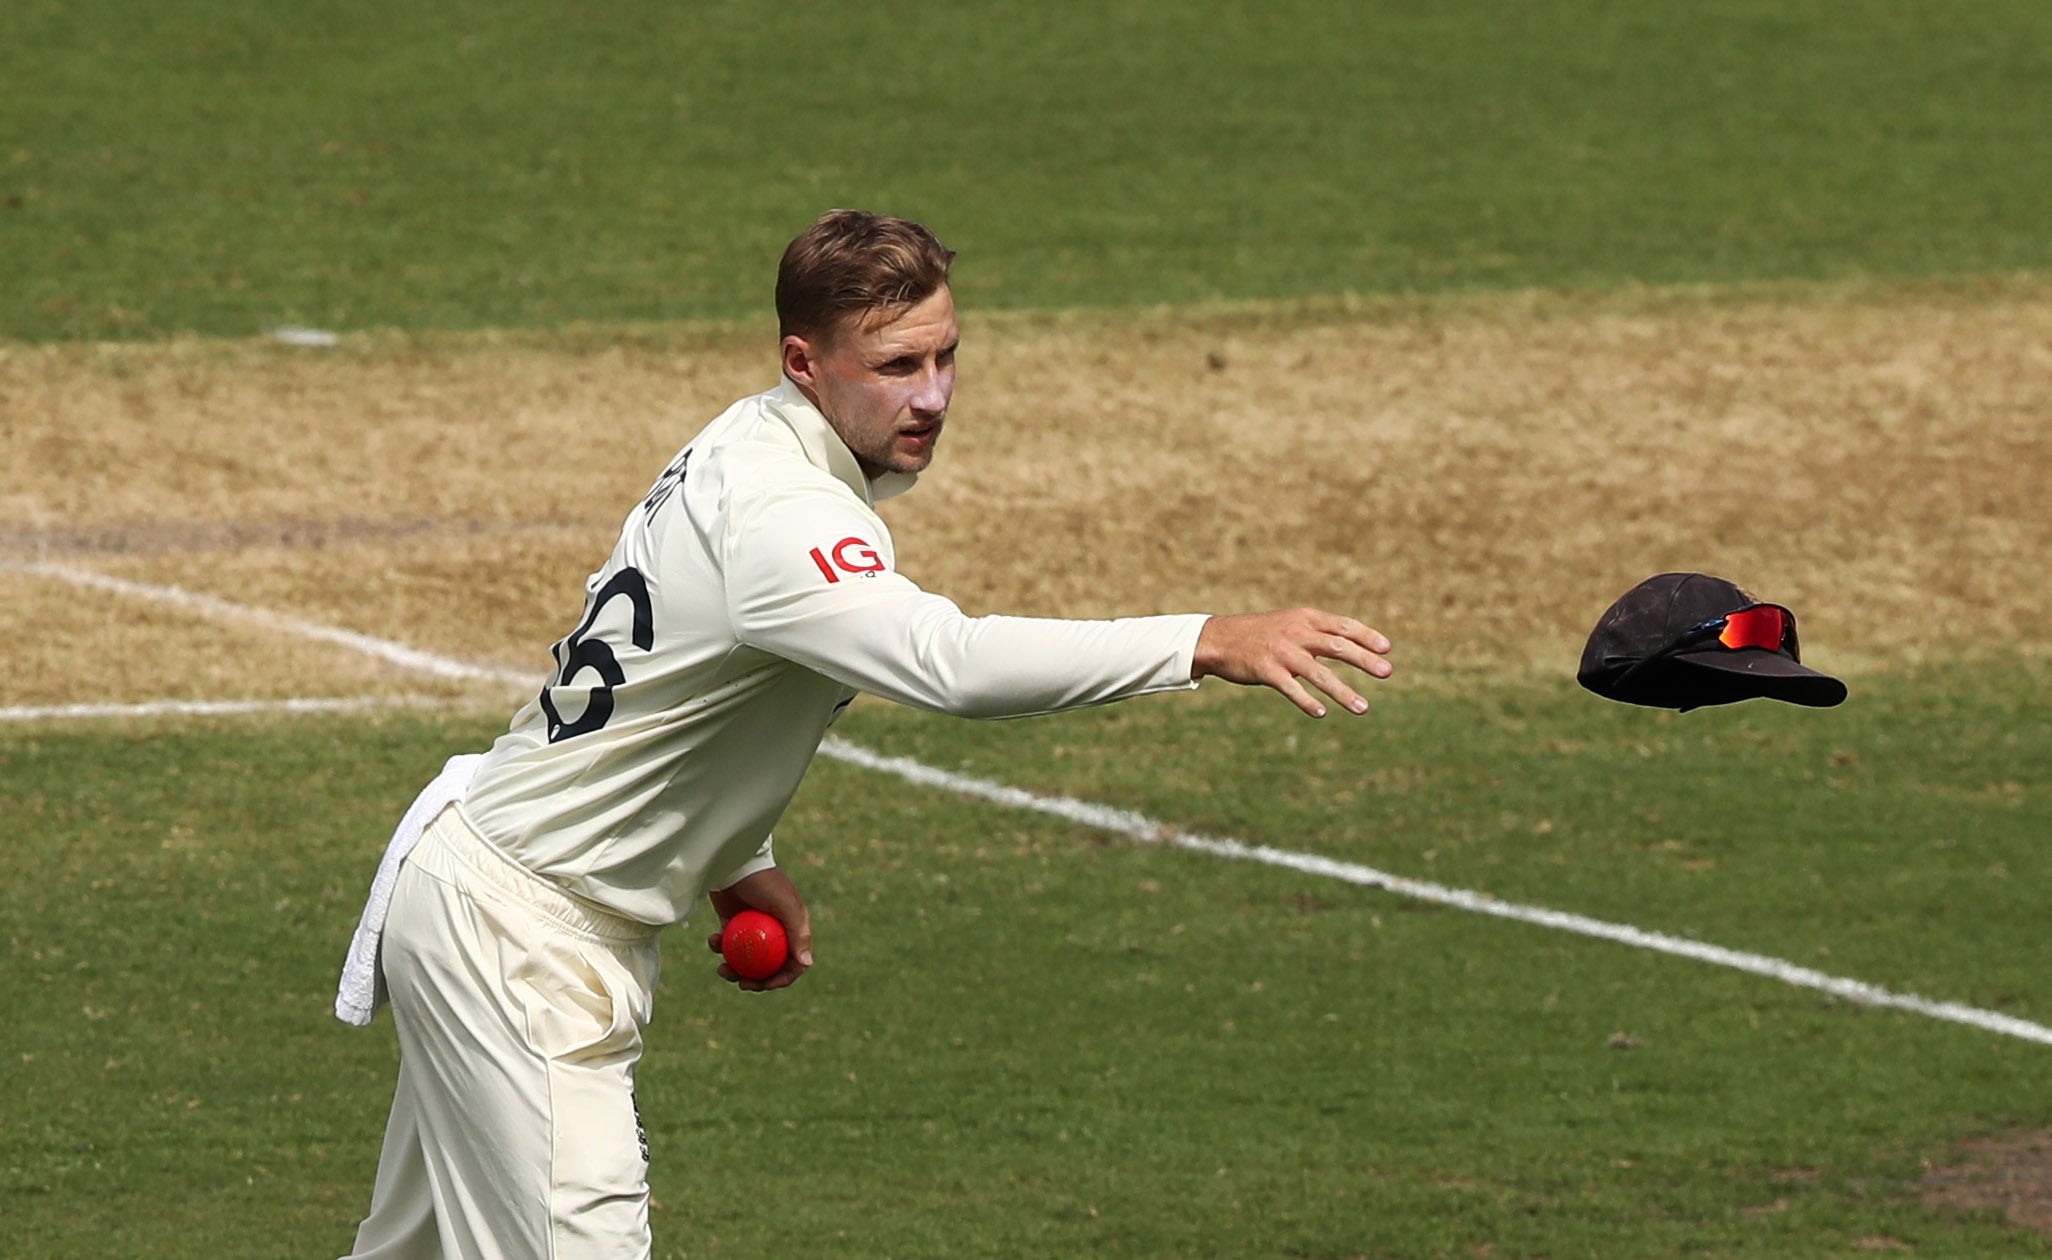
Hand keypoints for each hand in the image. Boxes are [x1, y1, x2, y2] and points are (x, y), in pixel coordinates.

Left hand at [706, 866, 813, 991]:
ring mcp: (752, 929)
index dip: (782, 978)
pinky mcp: (732, 923)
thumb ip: (798, 933)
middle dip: (755, 979)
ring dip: (734, 969)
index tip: (766, 985)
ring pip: (746, 960)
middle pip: (768, 966)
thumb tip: (807, 964)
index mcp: (792, 928)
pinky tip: (713, 941)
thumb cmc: (764, 881)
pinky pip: (728, 945)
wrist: (736, 861)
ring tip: (722, 968)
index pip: (793, 962)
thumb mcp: (785, 905)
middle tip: (740, 982)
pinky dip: (720, 948)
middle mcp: (774, 931)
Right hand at [1191, 608, 1392, 717]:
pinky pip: (1291, 688)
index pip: (1343, 626)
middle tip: (1387, 672)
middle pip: (1338, 646)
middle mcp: (1297, 633)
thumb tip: (1351, 644)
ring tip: (1363, 708)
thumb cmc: (1259, 633)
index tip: (1387, 649)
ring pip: (1319, 673)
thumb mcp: (1290, 623)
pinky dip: (1307, 700)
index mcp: (1305, 618)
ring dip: (1343, 692)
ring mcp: (1282, 652)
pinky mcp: (1266, 671)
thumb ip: (1317, 632)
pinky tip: (1322, 712)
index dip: (1367, 636)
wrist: (1218, 638)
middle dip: (1365, 659)